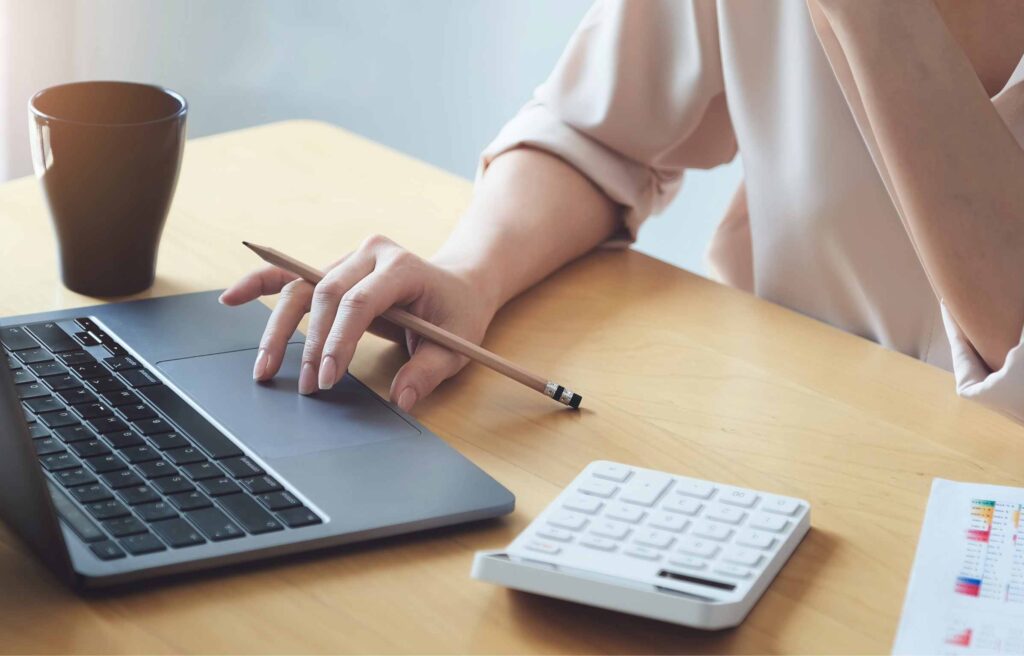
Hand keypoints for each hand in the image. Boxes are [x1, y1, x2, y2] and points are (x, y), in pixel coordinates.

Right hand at [219, 234, 496, 411]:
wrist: (458, 286)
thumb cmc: (457, 315)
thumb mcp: (456, 346)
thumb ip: (428, 371)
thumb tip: (401, 400)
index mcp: (402, 266)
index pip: (359, 300)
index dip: (339, 340)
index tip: (330, 378)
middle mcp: (370, 254)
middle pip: (325, 295)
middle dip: (312, 344)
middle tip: (310, 387)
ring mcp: (348, 259)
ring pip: (301, 288)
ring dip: (279, 329)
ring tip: (265, 369)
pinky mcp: (334, 271)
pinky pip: (291, 275)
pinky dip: (260, 283)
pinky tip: (231, 298)